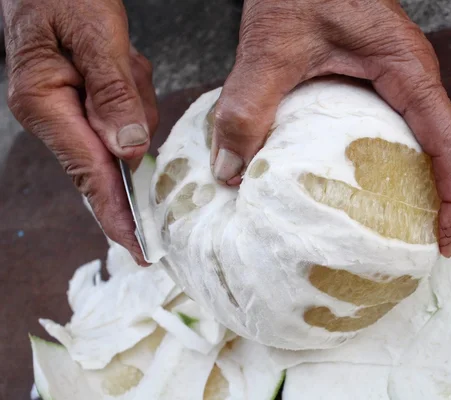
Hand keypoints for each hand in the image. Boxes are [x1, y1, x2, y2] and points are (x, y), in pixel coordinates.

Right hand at [3, 0, 157, 263]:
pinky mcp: (85, 99)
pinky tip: (121, 59)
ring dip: (134, 97)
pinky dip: (132, 86)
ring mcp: (68, 108)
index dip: (118, 215)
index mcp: (45, 104)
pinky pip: (124, 110)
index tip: (142, 249)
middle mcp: (53, 114)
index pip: (91, 175)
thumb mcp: (93, 34)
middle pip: (112, 155)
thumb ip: (112, 93)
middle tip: (125, 70)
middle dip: (132, 126)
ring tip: (119, 56)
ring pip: (125, 130)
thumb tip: (129, 151)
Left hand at [211, 0, 450, 257]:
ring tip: (399, 236)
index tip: (447, 241)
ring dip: (421, 192)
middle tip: (422, 253)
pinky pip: (395, 134)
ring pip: (423, 147)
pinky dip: (390, 169)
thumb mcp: (271, 46)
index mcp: (406, 71)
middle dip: (444, 206)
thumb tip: (229, 171)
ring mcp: (396, 85)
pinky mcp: (375, 86)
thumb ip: (246, 105)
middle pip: (445, 155)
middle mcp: (411, 82)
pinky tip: (363, 194)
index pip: (450, 143)